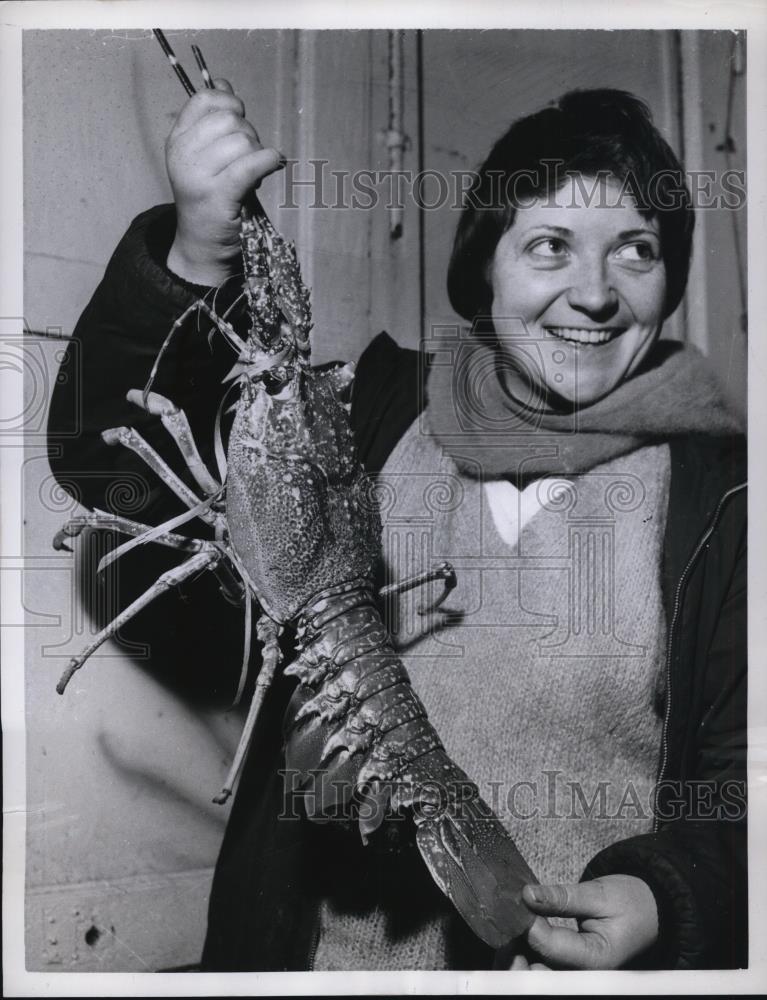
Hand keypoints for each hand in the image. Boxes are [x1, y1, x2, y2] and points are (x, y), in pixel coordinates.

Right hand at [165, 78, 284, 285]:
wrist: (202, 245)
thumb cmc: (211, 199)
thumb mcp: (204, 155)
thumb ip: (214, 120)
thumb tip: (224, 82)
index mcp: (177, 140)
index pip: (205, 99)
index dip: (229, 102)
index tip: (240, 119)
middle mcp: (182, 154)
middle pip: (229, 120)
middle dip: (249, 134)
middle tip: (250, 156)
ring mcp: (198, 175)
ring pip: (242, 141)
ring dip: (257, 153)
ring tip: (253, 172)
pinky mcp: (218, 195)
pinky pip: (249, 165)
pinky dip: (267, 161)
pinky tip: (273, 164)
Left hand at [518, 874, 658, 969]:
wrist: (650, 913)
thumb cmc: (630, 903)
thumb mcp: (599, 893)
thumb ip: (562, 897)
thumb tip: (527, 894)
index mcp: (596, 959)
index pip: (551, 947)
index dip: (528, 925)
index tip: (517, 902)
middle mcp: (583, 975)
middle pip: (538, 974)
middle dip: (514, 952)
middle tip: (504, 921)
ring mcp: (574, 975)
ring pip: (535, 974)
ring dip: (515, 953)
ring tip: (508, 924)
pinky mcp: (566, 969)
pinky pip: (540, 966)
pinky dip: (524, 951)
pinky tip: (515, 932)